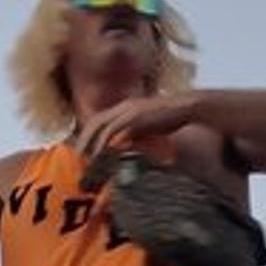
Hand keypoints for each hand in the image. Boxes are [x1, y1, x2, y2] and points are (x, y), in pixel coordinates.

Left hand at [77, 92, 201, 158]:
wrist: (187, 107)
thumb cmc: (171, 118)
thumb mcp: (149, 127)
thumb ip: (136, 135)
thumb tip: (125, 148)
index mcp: (125, 107)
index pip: (100, 119)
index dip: (89, 134)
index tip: (83, 149)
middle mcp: (124, 106)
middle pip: (95, 121)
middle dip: (84, 138)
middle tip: (77, 155)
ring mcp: (130, 110)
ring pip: (102, 125)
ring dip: (91, 142)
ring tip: (86, 158)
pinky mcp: (136, 117)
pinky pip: (115, 130)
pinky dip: (106, 142)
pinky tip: (101, 154)